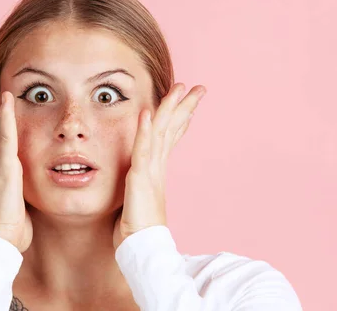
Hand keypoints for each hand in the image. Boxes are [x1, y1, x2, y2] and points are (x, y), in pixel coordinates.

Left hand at [113, 83, 206, 248]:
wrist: (141, 249)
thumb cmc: (137, 229)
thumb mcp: (138, 199)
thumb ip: (142, 185)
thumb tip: (141, 177)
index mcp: (157, 169)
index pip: (171, 137)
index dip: (180, 118)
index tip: (189, 102)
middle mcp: (157, 166)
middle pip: (173, 130)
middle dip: (185, 107)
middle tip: (199, 88)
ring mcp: (151, 171)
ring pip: (161, 132)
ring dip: (170, 109)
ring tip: (181, 88)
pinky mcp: (141, 178)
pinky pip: (142, 149)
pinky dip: (145, 129)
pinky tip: (147, 112)